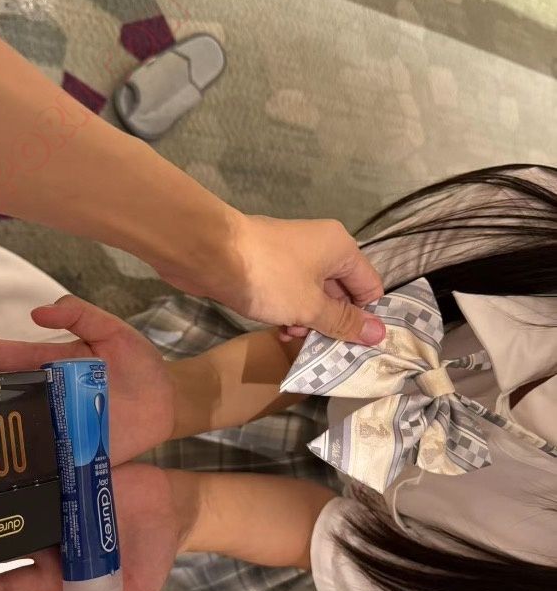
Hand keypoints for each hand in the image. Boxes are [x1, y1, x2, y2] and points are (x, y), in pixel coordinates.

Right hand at [0, 295, 174, 464]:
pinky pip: (29, 467)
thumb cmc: (142, 367)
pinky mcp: (65, 457)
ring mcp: (49, 429)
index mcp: (42, 364)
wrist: (171, 406)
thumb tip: (38, 311)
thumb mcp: (114, 332)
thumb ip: (81, 315)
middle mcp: (37, 398)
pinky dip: (3, 477)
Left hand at [201, 215, 385, 343]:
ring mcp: (293, 252)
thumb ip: (344, 322)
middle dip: (330, 321)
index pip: (370, 286)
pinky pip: (290, 290)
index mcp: (340, 247)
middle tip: (316, 344)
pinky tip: (277, 327)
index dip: (365, 317)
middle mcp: (321, 245)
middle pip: (341, 291)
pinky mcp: (270, 262)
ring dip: (307, 320)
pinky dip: (289, 309)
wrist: (211, 254)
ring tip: (290, 335)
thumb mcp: (311, 307)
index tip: (354, 345)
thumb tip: (380, 333)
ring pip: (314, 294)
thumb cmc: (270, 279)